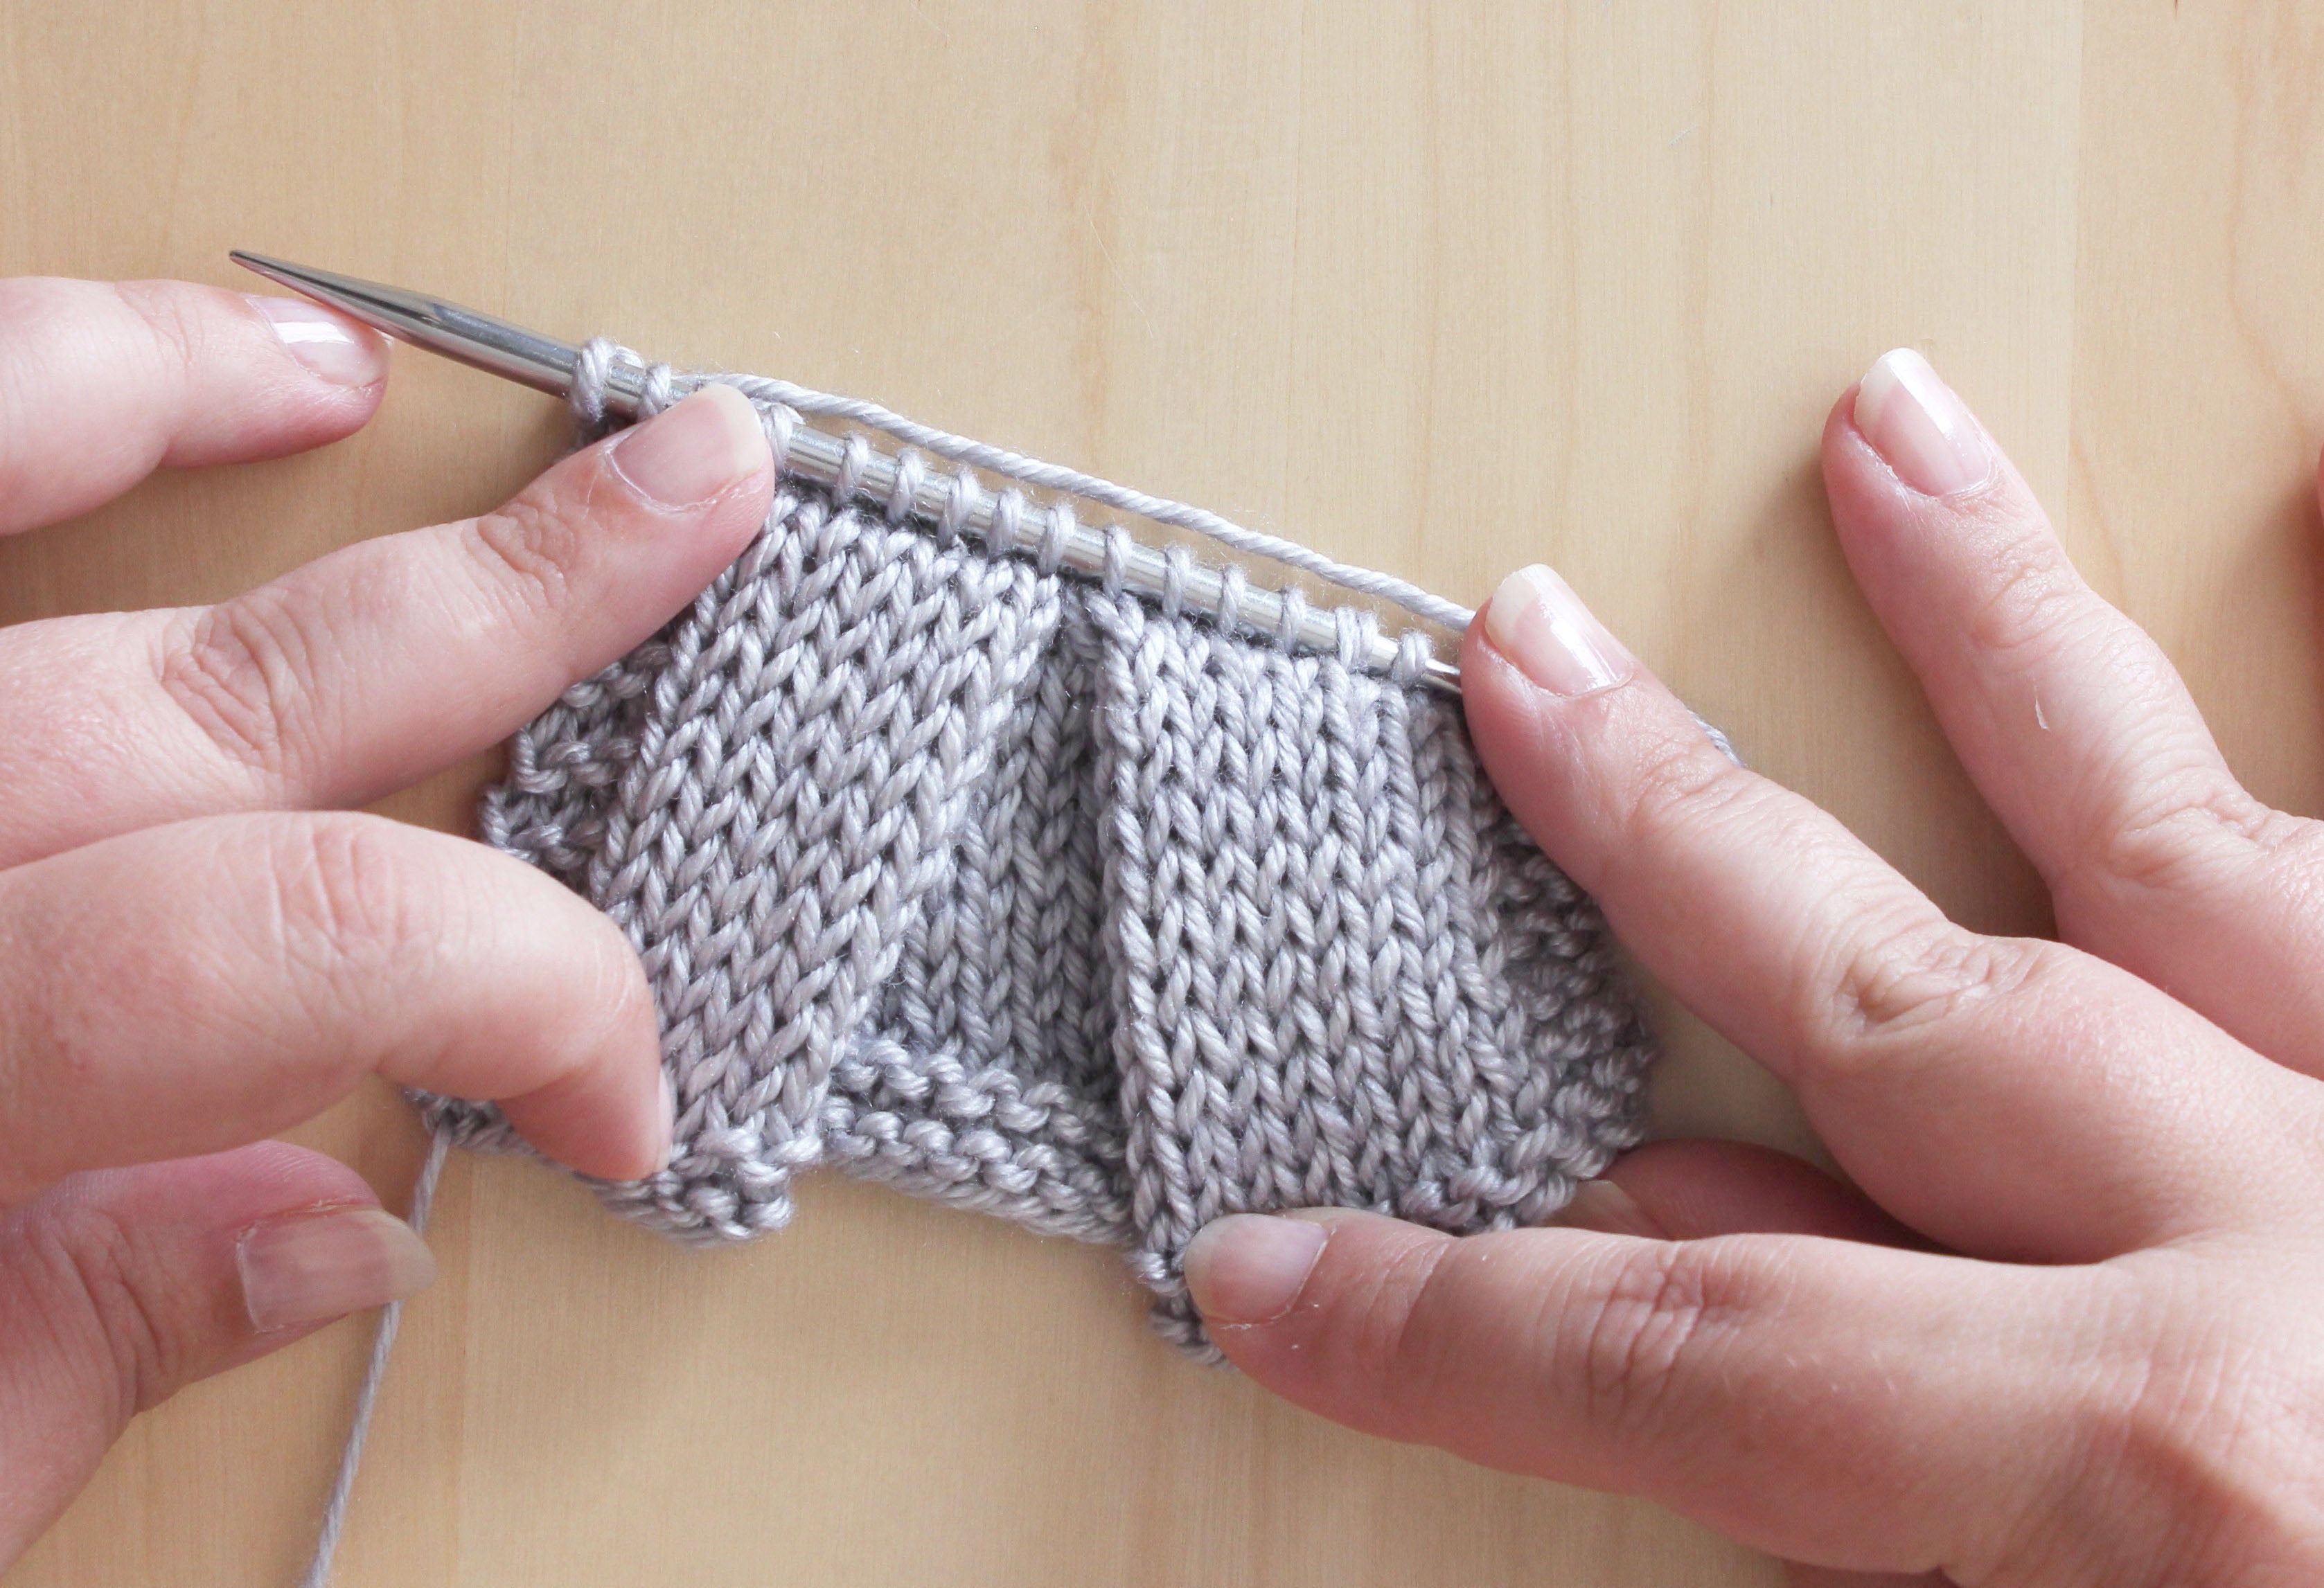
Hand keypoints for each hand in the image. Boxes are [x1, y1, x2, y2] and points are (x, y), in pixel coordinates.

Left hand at [0, 276, 771, 1561]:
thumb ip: (77, 1362)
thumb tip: (339, 1231)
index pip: (296, 951)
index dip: (529, 998)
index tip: (610, 1098)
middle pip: (196, 694)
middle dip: (503, 603)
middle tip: (685, 499)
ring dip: (157, 400)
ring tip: (329, 367)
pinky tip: (39, 405)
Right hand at [1184, 350, 2323, 1585]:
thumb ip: (1903, 1547)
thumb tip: (1716, 1400)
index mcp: (2178, 1476)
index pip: (1696, 1374)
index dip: (1449, 1330)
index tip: (1271, 1265)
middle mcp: (2306, 1237)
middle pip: (1891, 999)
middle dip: (1662, 837)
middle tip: (1521, 665)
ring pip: (2188, 827)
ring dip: (2009, 630)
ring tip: (1889, 440)